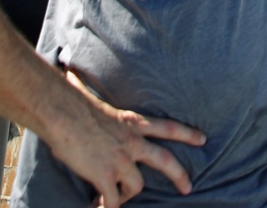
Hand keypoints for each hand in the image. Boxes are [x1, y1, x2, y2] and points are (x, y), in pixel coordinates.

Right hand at [45, 70, 205, 207]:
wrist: (64, 114)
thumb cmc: (74, 102)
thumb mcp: (96, 98)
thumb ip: (96, 96)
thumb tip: (71, 71)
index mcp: (133, 122)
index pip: (168, 127)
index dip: (186, 134)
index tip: (203, 139)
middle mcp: (132, 142)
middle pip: (165, 160)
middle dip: (179, 175)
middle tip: (188, 188)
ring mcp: (120, 160)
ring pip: (136, 186)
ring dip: (125, 195)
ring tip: (114, 198)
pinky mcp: (104, 176)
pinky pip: (112, 202)